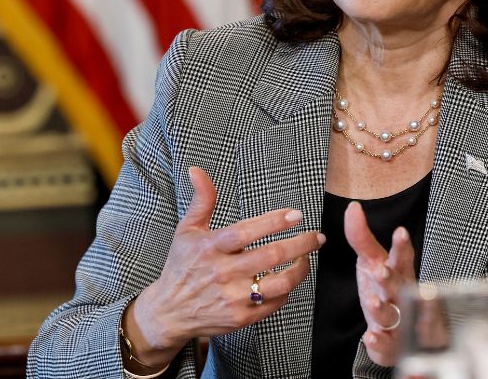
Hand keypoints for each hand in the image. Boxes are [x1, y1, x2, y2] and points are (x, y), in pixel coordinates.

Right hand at [124, 166, 325, 367]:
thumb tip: (197, 170)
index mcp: (210, 247)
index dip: (274, 221)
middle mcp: (222, 272)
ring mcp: (232, 297)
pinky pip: (274, 303)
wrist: (170, 312)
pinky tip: (288, 279)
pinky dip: (287, 290)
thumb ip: (201, 201)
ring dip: (300, 269)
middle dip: (301, 244)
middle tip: (316, 237)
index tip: (296, 214)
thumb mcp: (186, 230)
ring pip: (279, 283)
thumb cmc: (181, 266)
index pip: (246, 231)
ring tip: (306, 258)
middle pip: (271, 256)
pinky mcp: (240, 317)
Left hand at [345, 201, 415, 366]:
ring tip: (372, 303)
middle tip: (381, 271)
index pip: (402, 258)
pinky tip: (371, 338)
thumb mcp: (373, 263)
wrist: (399, 333)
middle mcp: (401, 297)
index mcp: (398, 274)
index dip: (401, 246)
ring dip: (382, 309)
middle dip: (390, 278)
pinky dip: (379, 343)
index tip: (400, 232)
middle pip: (397, 286)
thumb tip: (353, 207)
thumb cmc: (387, 291)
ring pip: (392, 316)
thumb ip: (362, 238)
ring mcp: (398, 322)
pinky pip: (386, 345)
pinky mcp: (391, 345)